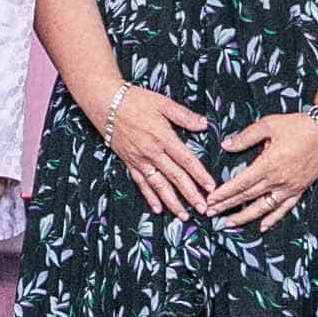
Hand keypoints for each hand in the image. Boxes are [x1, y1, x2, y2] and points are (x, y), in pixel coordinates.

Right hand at [88, 80, 211, 218]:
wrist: (106, 103)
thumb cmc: (136, 100)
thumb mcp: (163, 103)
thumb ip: (184, 116)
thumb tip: (204, 125)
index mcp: (164, 137)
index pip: (186, 160)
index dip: (200, 175)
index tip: (211, 188)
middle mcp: (152, 152)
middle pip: (175, 177)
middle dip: (190, 194)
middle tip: (203, 209)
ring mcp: (140, 160)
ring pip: (159, 185)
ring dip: (172, 202)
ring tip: (184, 215)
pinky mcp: (129, 162)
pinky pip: (141, 183)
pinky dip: (149, 197)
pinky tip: (157, 208)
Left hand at [208, 111, 317, 229]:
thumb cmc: (298, 126)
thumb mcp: (269, 124)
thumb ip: (246, 137)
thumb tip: (226, 145)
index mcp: (267, 164)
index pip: (240, 183)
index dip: (224, 193)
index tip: (210, 200)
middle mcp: (277, 180)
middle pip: (247, 197)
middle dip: (227, 206)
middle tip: (210, 213)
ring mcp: (289, 187)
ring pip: (263, 208)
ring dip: (244, 217)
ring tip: (229, 223)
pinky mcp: (299, 189)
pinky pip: (284, 208)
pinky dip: (272, 219)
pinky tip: (262, 226)